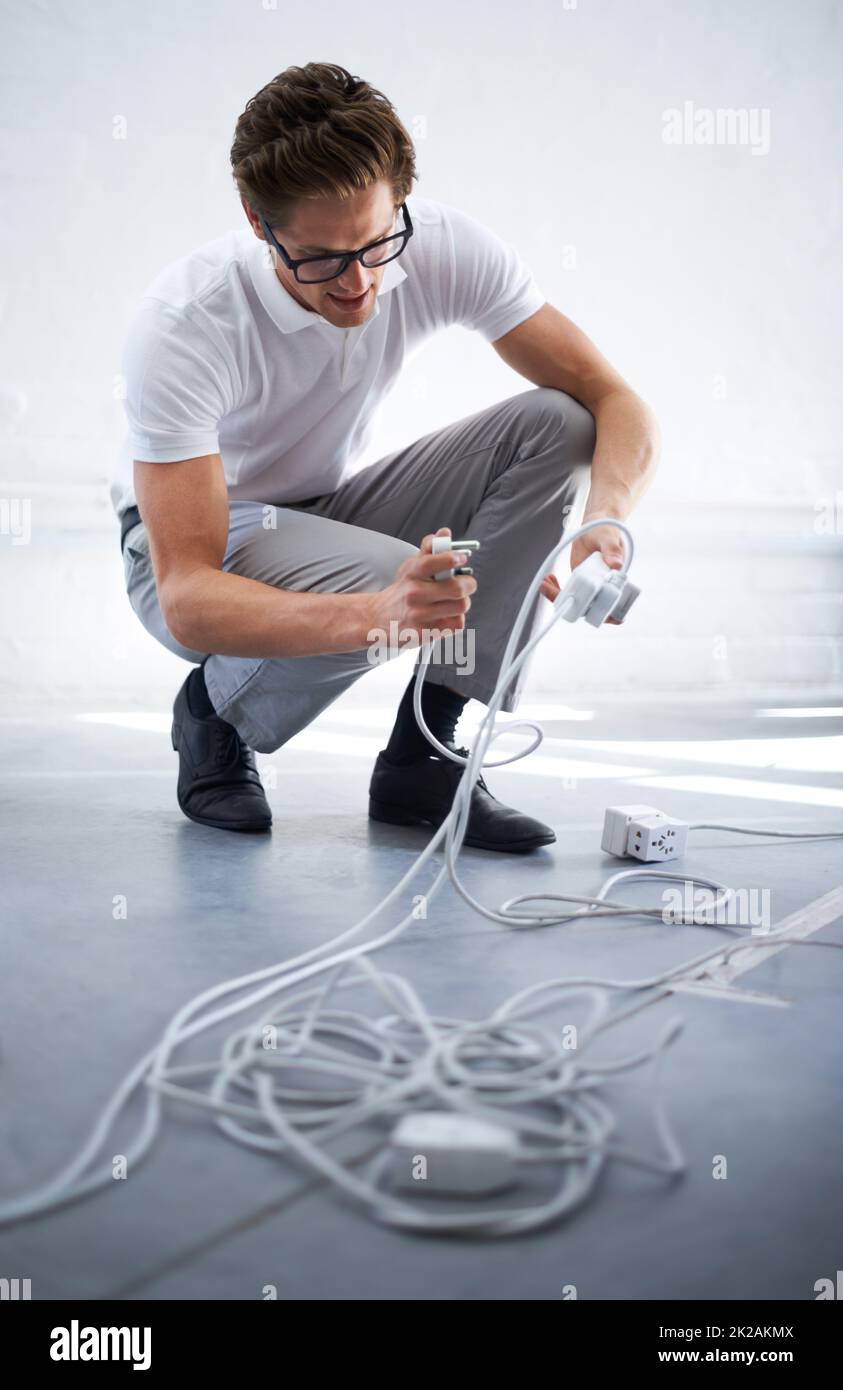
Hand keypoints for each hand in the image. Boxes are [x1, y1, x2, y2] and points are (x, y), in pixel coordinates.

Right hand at [367, 526, 477, 644]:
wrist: (379, 618)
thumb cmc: (403, 590)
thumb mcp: (411, 567)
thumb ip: (429, 549)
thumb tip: (445, 533)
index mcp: (412, 573)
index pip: (432, 562)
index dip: (451, 558)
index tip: (461, 557)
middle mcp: (414, 594)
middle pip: (457, 588)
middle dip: (469, 584)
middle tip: (466, 584)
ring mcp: (420, 615)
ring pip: (460, 607)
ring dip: (462, 603)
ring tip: (454, 601)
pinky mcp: (425, 634)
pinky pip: (456, 625)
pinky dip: (456, 619)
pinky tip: (446, 615)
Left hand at [540, 519, 627, 622]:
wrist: (595, 525)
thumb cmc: (606, 530)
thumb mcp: (608, 538)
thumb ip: (612, 551)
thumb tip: (616, 566)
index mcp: (618, 581)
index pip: (614, 605)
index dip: (605, 614)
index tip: (588, 609)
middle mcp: (604, 587)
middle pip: (590, 608)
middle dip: (572, 606)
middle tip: (554, 592)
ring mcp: (590, 586)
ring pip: (576, 603)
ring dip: (559, 597)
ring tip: (546, 583)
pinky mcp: (579, 582)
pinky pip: (567, 592)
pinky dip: (556, 589)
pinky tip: (549, 579)